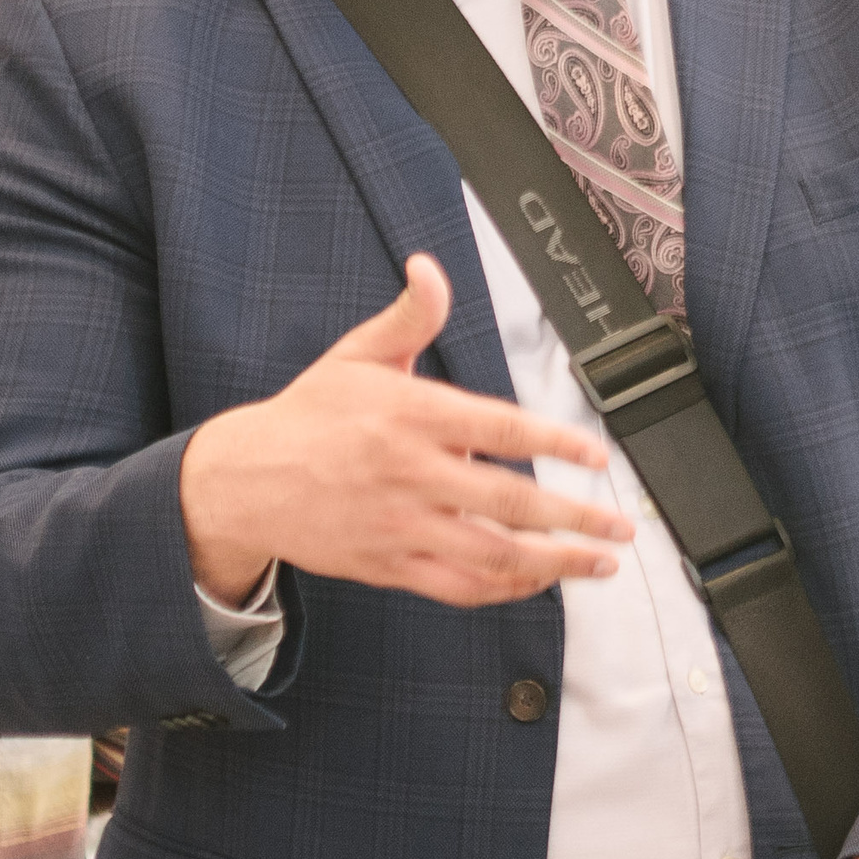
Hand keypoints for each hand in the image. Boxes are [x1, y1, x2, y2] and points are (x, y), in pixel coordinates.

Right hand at [177, 253, 634, 607]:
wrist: (240, 484)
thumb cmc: (308, 417)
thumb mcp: (357, 355)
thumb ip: (409, 315)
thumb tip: (430, 269)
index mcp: (411, 417)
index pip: (501, 429)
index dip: (557, 444)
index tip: (597, 457)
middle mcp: (411, 473)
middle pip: (509, 501)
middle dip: (576, 517)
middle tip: (618, 526)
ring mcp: (401, 524)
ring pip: (491, 554)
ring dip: (553, 564)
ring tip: (597, 563)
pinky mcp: (389, 564)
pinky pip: (457, 586)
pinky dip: (503, 590)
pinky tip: (536, 583)